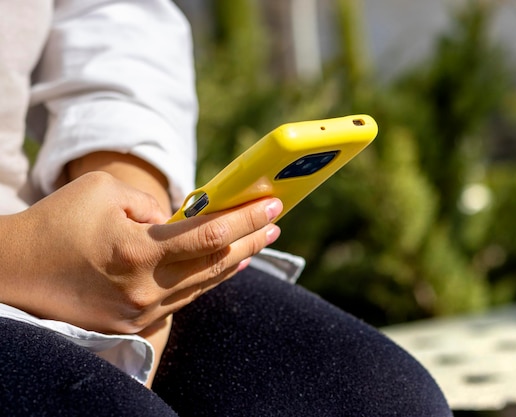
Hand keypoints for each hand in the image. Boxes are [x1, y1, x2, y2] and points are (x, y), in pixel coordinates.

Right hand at [0, 171, 281, 333]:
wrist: (14, 271)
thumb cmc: (58, 222)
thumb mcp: (105, 192)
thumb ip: (153, 206)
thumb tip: (186, 219)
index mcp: (137, 252)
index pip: (210, 235)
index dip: (246, 218)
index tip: (274, 204)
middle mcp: (143, 289)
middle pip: (216, 264)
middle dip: (252, 239)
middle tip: (276, 222)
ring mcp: (139, 313)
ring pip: (202, 284)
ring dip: (235, 260)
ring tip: (259, 240)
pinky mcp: (133, 324)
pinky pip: (182, 298)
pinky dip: (207, 279)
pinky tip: (226, 265)